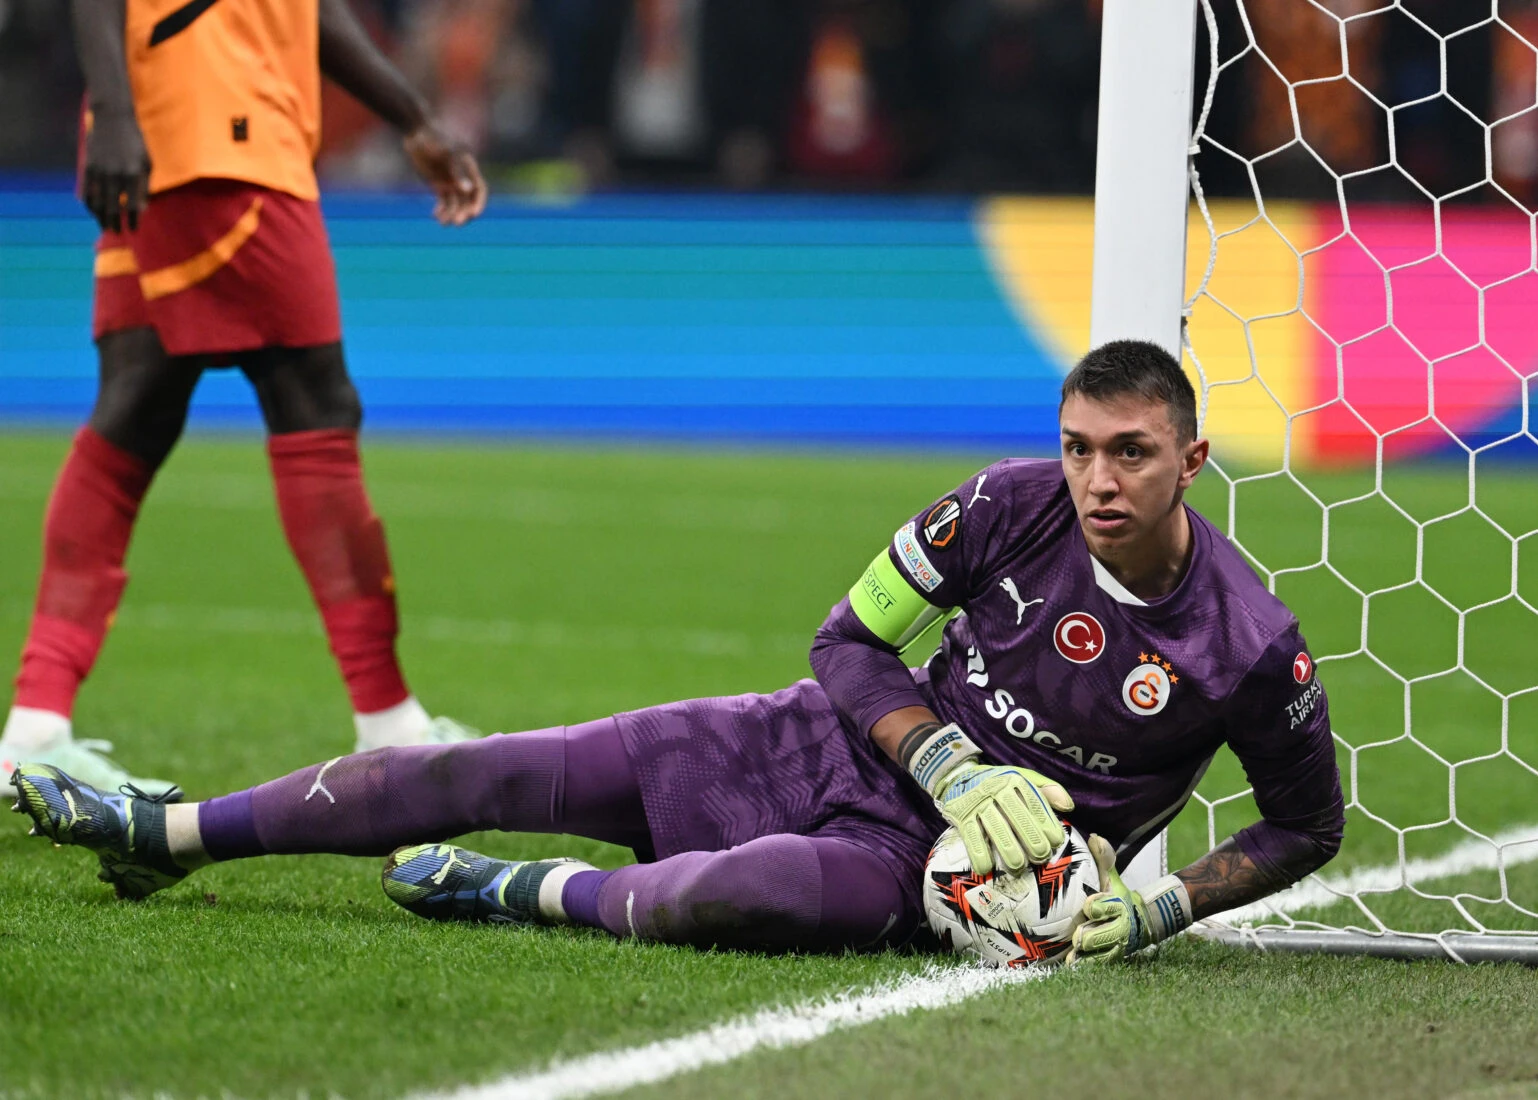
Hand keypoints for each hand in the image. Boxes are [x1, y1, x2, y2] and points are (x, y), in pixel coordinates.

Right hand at [82, 105, 149, 232]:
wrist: (112, 118)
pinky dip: (89, 204)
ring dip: (101, 218)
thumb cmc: (135, 143)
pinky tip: (93, 211)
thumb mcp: (147, 162)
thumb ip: (144, 186)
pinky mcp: (88, 166)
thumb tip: (140, 209)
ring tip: (105, 227)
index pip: (134, 205)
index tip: (133, 230)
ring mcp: (100, 171)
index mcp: (135, 174)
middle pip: (114, 208)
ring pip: (98, 202)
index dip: (133, 220)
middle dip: (115, 223)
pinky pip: (87, 191)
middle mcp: (117, 174)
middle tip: (117, 233)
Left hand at [403, 123, 486, 226]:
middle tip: (457, 222)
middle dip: (464, 212)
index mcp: (469, 169)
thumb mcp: (447, 155)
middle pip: (468, 200)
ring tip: (443, 222)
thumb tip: (467, 190)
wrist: (416, 133)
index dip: (478, 202)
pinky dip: (441, 210)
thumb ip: (458, 172)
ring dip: (451, 214)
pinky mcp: (439, 185)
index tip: (473, 214)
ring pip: (455, 203)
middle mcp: (462, 177)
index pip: (479, 189)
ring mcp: (450, 181)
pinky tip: (436, 216)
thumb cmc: (434, 140)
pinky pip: (443, 202)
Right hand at [934, 761, 1073, 875]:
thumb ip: (1047, 790)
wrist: (958, 778)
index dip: (1048, 824)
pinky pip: (971, 837)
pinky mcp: (960, 815)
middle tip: (1041, 857)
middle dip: (1032, 840)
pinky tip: (987, 868)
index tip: (1056, 842)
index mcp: (1015, 780)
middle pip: (1018, 817)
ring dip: (1009, 852)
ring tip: (1018, 868)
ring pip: (997, 829)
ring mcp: (977, 803)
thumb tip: (1068, 806)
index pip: (1035, 804)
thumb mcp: (1023, 779)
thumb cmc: (998, 784)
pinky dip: (980, 855)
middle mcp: (996, 789)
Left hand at [1067, 834, 1190, 965]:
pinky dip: (1084, 965)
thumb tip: (1094, 837)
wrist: (1138, 920)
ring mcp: (1115, 945)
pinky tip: (1070, 964)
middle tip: (1077, 935)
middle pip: (1103, 935)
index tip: (1089, 906)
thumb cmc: (1117, 896)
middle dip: (1089, 935)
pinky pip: (1097, 965)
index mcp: (1119, 906)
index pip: (1108, 907)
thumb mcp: (1112, 877)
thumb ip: (1104, 859)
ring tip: (1072, 955)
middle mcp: (1119, 928)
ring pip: (1100, 954)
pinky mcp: (1110, 957)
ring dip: (1086, 954)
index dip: (1098, 907)